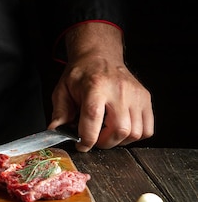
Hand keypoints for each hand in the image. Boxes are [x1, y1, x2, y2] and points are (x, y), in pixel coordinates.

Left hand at [48, 22, 153, 151]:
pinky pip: (147, 129)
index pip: (94, 118)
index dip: (88, 138)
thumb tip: (55, 130)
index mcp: (95, 87)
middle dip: (104, 143)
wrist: (100, 56)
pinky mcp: (146, 99)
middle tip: (94, 140)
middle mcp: (119, 90)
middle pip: (119, 129)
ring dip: (119, 141)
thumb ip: (59, 112)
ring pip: (135, 133)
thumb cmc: (81, 74)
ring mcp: (136, 95)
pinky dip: (134, 136)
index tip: (82, 145)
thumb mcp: (62, 90)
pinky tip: (120, 129)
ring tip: (106, 134)